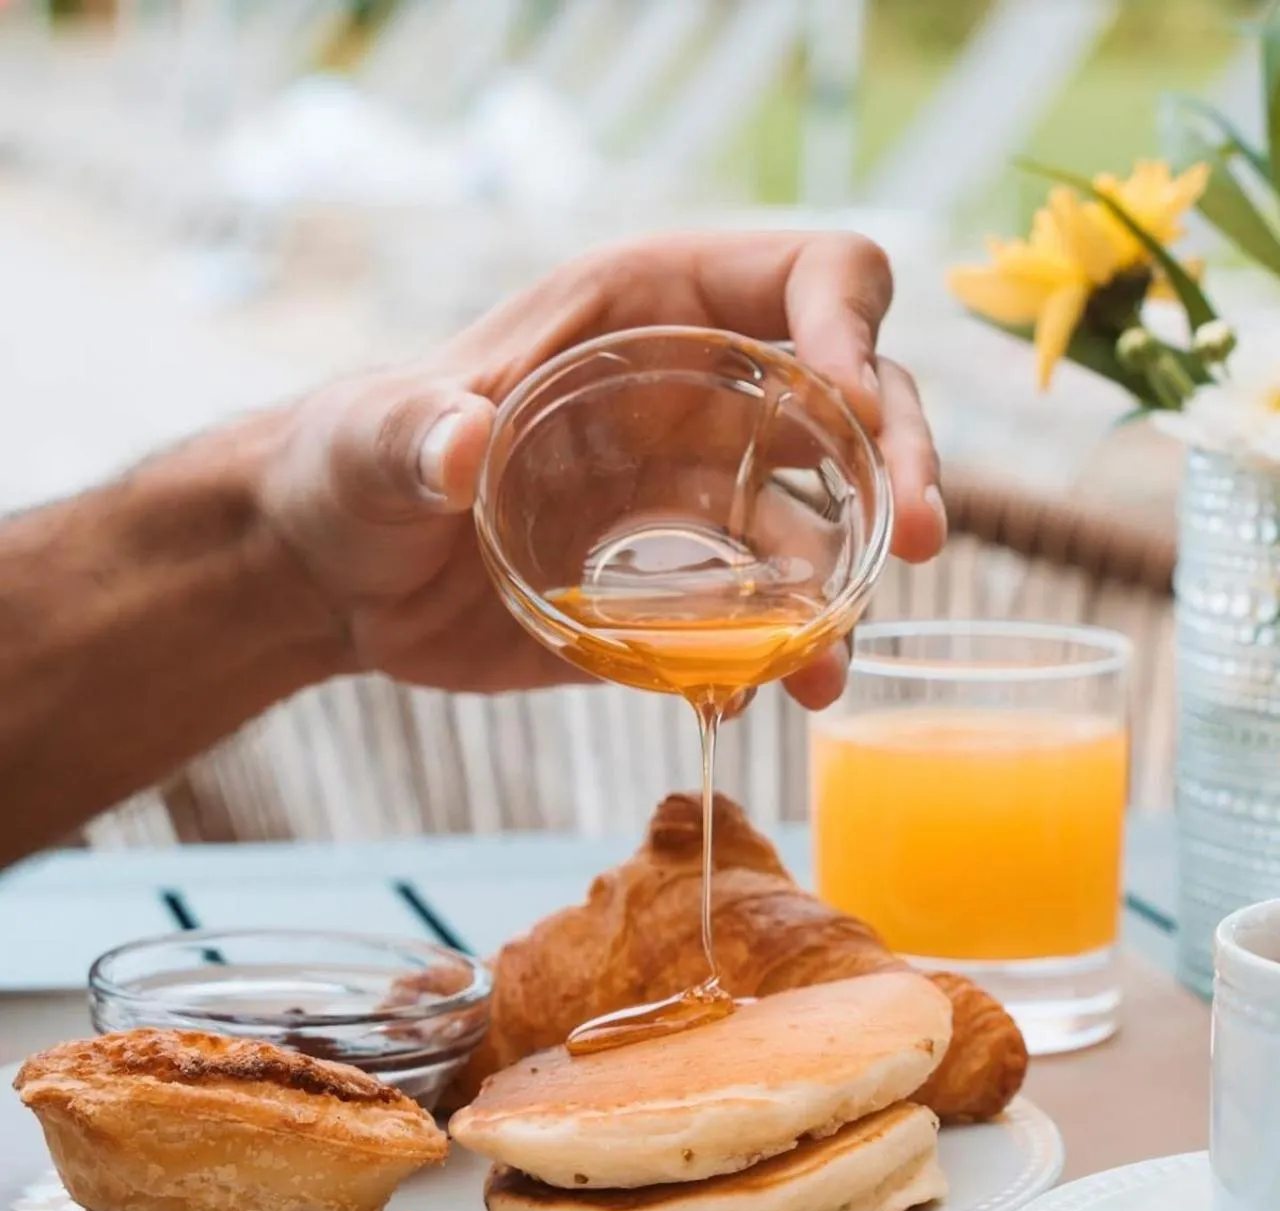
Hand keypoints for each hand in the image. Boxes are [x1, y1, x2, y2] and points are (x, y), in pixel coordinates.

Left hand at [259, 232, 945, 707]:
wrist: (340, 580)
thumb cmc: (349, 469)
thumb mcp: (369, 438)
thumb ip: (411, 431)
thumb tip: (457, 441)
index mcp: (647, 314)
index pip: (802, 276)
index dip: (849, 323)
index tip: (851, 398)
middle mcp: (698, 397)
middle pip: (853, 401)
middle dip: (902, 455)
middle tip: (920, 539)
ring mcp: (697, 494)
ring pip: (828, 519)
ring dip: (858, 582)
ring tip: (835, 664)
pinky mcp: (682, 588)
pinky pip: (771, 611)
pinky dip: (792, 653)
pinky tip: (785, 696)